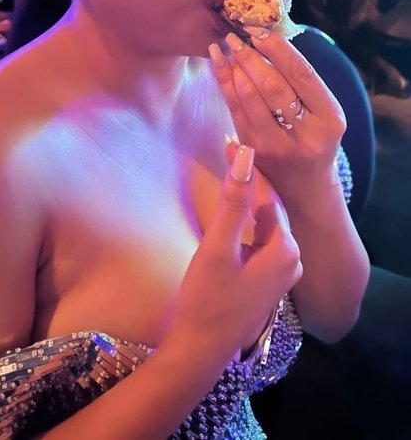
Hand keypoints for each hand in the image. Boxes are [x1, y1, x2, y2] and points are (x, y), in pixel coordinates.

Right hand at [169, 144, 301, 362]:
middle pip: (268, 211)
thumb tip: (245, 156)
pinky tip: (228, 218)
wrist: (199, 351)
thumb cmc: (208, 299)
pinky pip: (259, 244)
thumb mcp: (219, 247)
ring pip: (262, 227)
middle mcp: (292, 261)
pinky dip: (244, 228)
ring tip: (225, 174)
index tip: (229, 141)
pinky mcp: (266, 284)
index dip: (247, 168)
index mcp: (286, 249)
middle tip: (225, 150)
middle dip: (247, 184)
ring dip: (244, 205)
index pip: (267, 196)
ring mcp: (281, 275)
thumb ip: (234, 201)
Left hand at [208, 31, 345, 204]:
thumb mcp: (323, 113)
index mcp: (330, 119)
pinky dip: (224, 83)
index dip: (278, 49)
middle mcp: (305, 134)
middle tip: (236, 36)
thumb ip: (302, 82)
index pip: (302, 75)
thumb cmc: (314, 138)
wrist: (304, 187)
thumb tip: (267, 39)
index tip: (260, 31)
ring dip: (235, 68)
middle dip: (251, 57)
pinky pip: (234, 110)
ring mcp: (275, 145)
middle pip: (273, 86)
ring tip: (226, 46)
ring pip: (250, 98)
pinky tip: (217, 63)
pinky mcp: (252, 151)